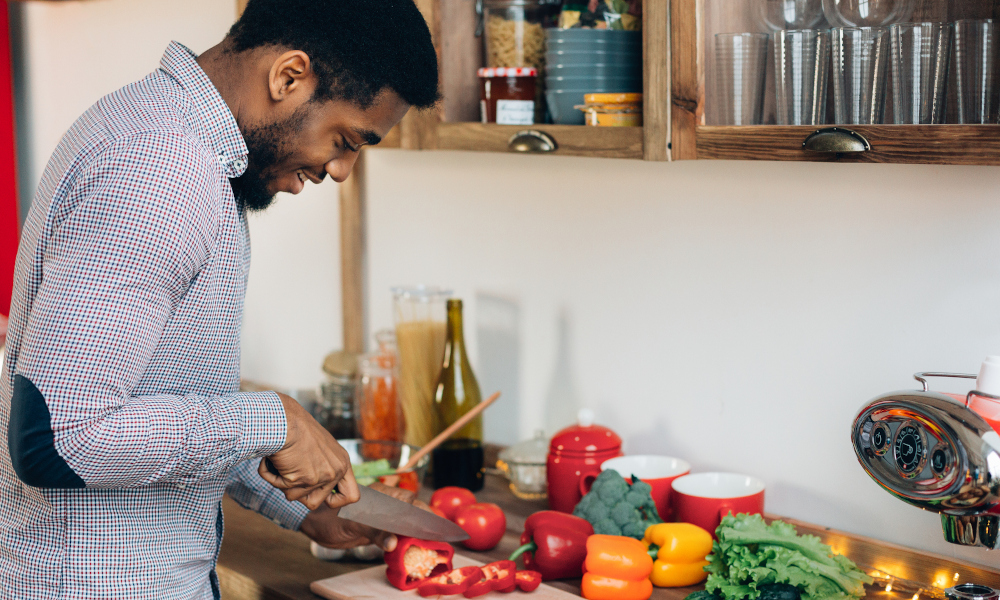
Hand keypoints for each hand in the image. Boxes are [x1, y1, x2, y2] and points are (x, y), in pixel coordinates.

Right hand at [258, 393, 359, 510]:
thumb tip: (312, 487)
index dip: (336, 501)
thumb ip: (322, 465)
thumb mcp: (319, 447)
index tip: (323, 498)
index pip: (352, 495)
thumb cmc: (296, 427)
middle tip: (291, 473)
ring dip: (282, 481)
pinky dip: (270, 475)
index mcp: (342, 462)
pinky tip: (273, 459)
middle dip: (298, 492)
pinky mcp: (304, 479)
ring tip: (282, 460)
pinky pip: (280, 487)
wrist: (284, 418)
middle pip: (315, 503)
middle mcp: (336, 471)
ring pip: (295, 497)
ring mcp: (321, 477)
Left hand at [300, 482, 432, 550]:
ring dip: (415, 533)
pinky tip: (410, 548)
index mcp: (381, 493)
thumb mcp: (353, 524)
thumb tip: (393, 542)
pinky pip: (396, 533)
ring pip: (405, 522)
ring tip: (426, 544)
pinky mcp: (378, 529)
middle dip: (423, 523)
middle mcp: (385, 502)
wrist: (316, 525)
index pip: (408, 500)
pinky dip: (403, 541)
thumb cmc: (330, 518)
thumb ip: (374, 531)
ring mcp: (382, 516)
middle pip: (411, 511)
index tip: (433, 525)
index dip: (422, 511)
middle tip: (434, 538)